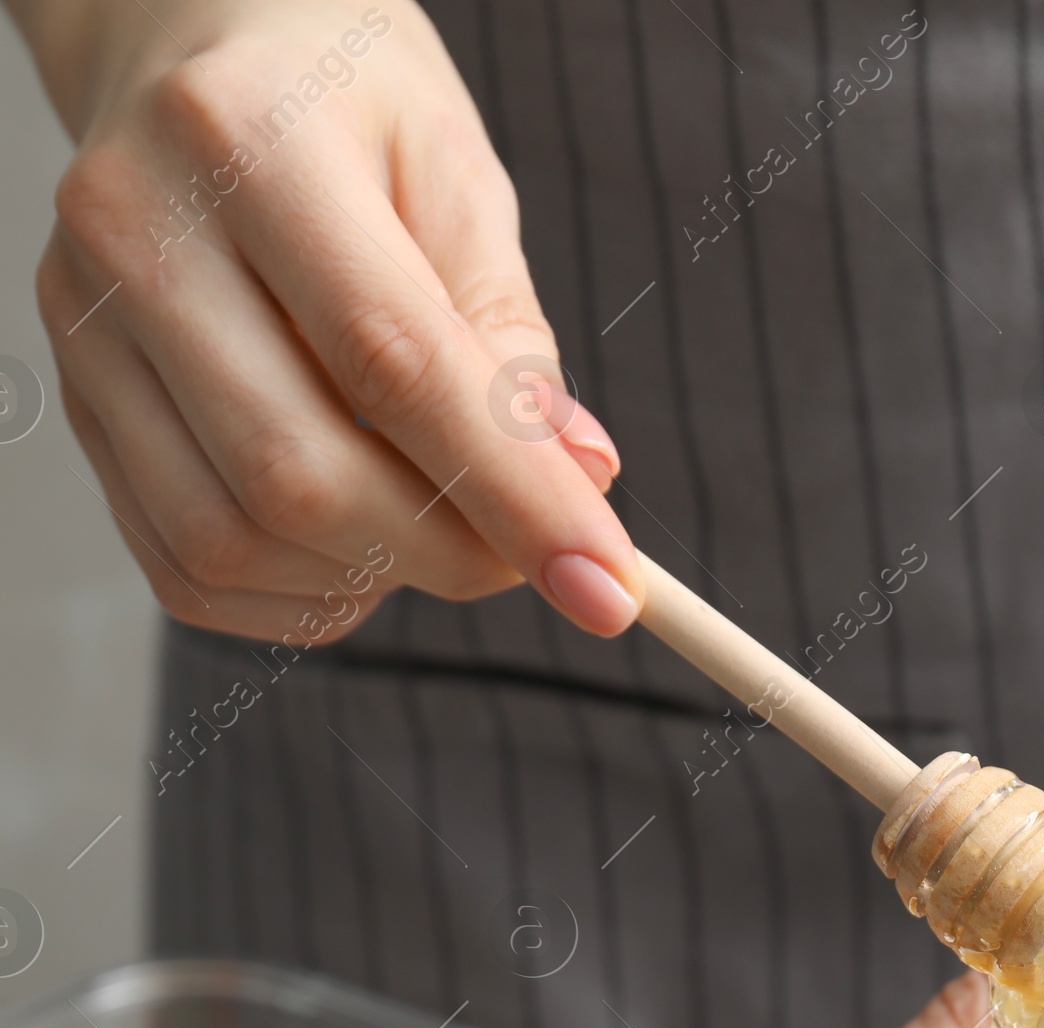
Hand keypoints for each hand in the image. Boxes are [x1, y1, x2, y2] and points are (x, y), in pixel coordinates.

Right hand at [21, 0, 637, 642]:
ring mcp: (87, 326)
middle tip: (522, 555)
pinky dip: (296, 594)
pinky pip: (187, 569)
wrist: (196, 56)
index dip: (512, 497)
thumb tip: (579, 482)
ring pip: (234, 541)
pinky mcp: (78, 404)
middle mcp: (138, 233)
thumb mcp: (457, 181)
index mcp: (249, 142)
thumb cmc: (343, 115)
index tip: (604, 585)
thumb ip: (512, 340)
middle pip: (299, 478)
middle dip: (444, 555)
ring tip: (431, 526)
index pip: (396, 363)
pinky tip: (353, 545)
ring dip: (369, 579)